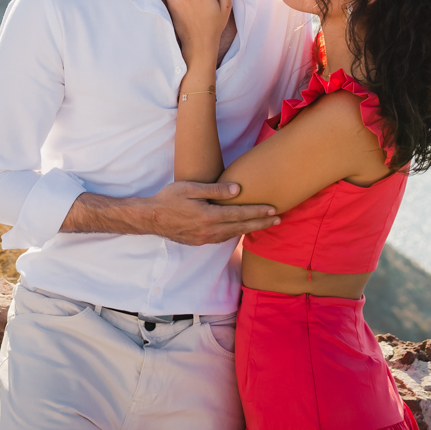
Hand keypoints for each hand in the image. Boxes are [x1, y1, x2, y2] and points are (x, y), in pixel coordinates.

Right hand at [64, 182, 277, 245]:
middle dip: (261, 223)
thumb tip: (238, 190)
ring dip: (251, 229)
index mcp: (209, 215)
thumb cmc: (169, 198)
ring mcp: (205, 238)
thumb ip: (215, 189)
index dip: (258, 212)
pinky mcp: (200, 242)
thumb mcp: (190, 188)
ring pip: (234, 234)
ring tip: (266, 224)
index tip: (274, 210)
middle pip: (241, 227)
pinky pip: (223, 238)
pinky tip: (242, 229)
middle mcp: (209, 230)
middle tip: (279, 219)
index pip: (240, 214)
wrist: (151, 218)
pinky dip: (236, 234)